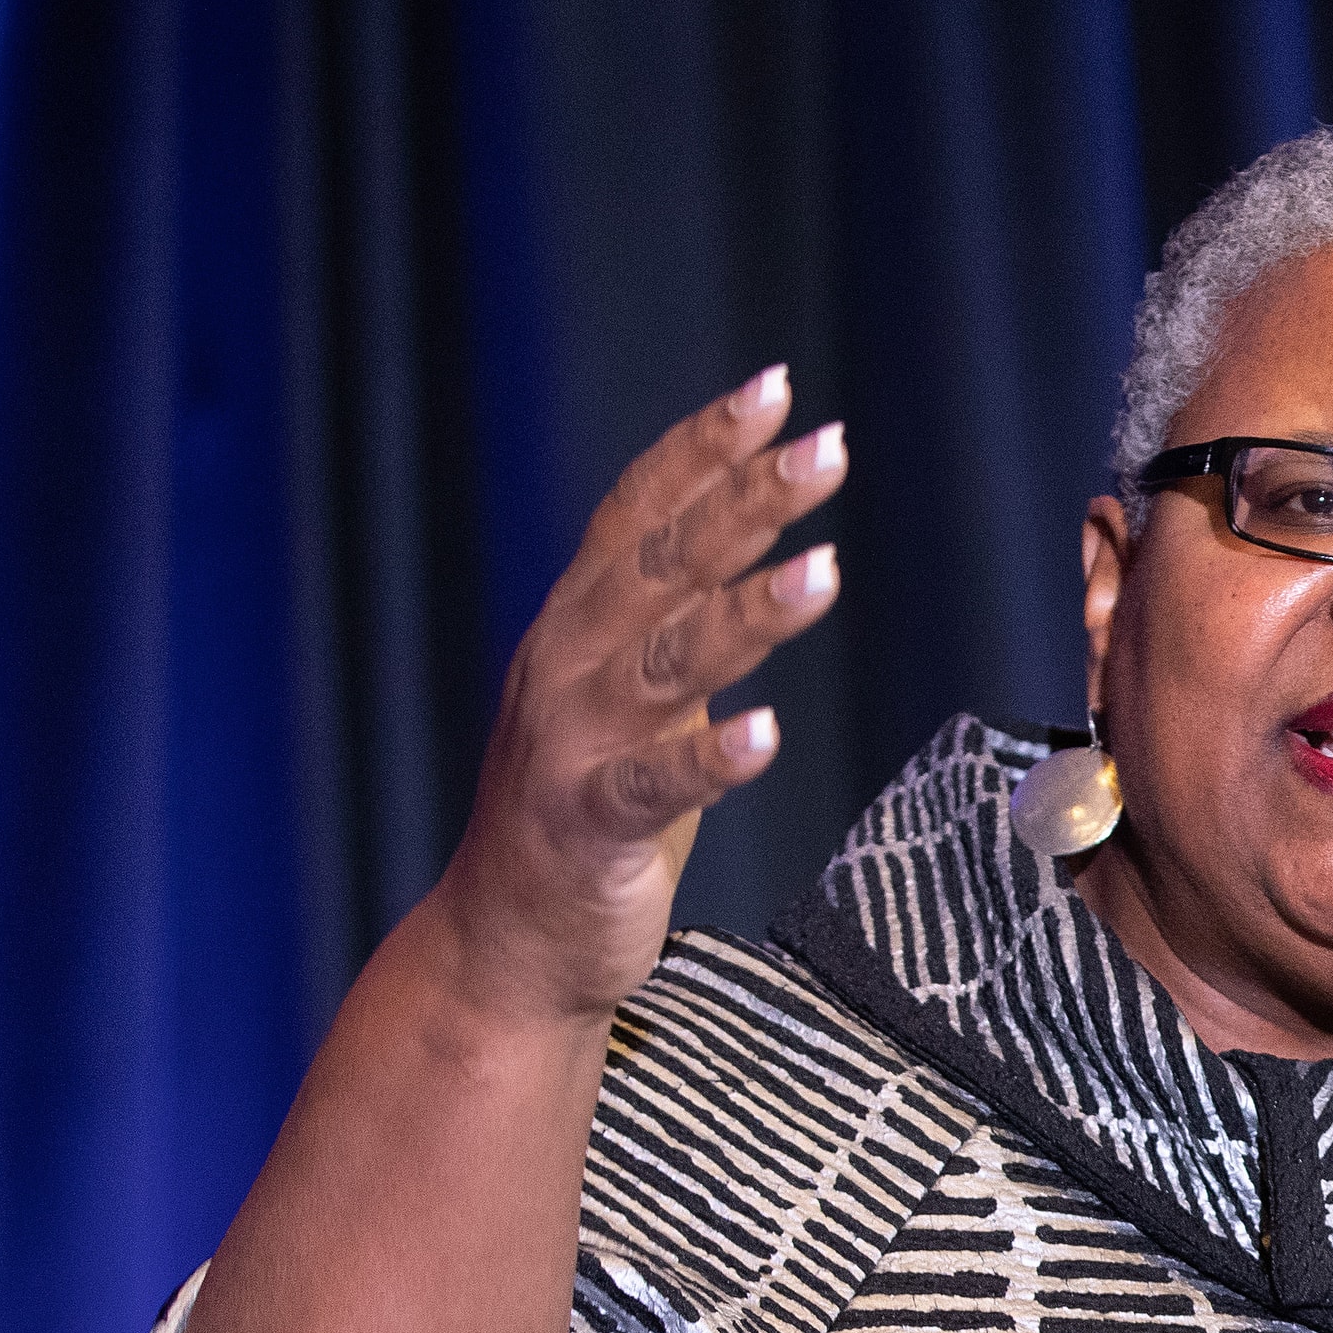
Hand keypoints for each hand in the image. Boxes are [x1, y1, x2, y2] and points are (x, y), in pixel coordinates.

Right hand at [433, 367, 844, 1026]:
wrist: (507, 944)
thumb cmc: (589, 814)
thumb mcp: (631, 696)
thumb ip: (673, 617)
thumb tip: (745, 529)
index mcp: (580, 624)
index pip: (641, 513)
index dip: (704, 448)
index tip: (776, 388)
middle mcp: (568, 665)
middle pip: (664, 565)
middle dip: (746, 502)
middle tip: (825, 447)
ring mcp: (572, 745)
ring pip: (667, 663)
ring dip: (747, 614)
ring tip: (825, 572)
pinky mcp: (588, 827)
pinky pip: (652, 787)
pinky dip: (708, 759)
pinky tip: (766, 734)